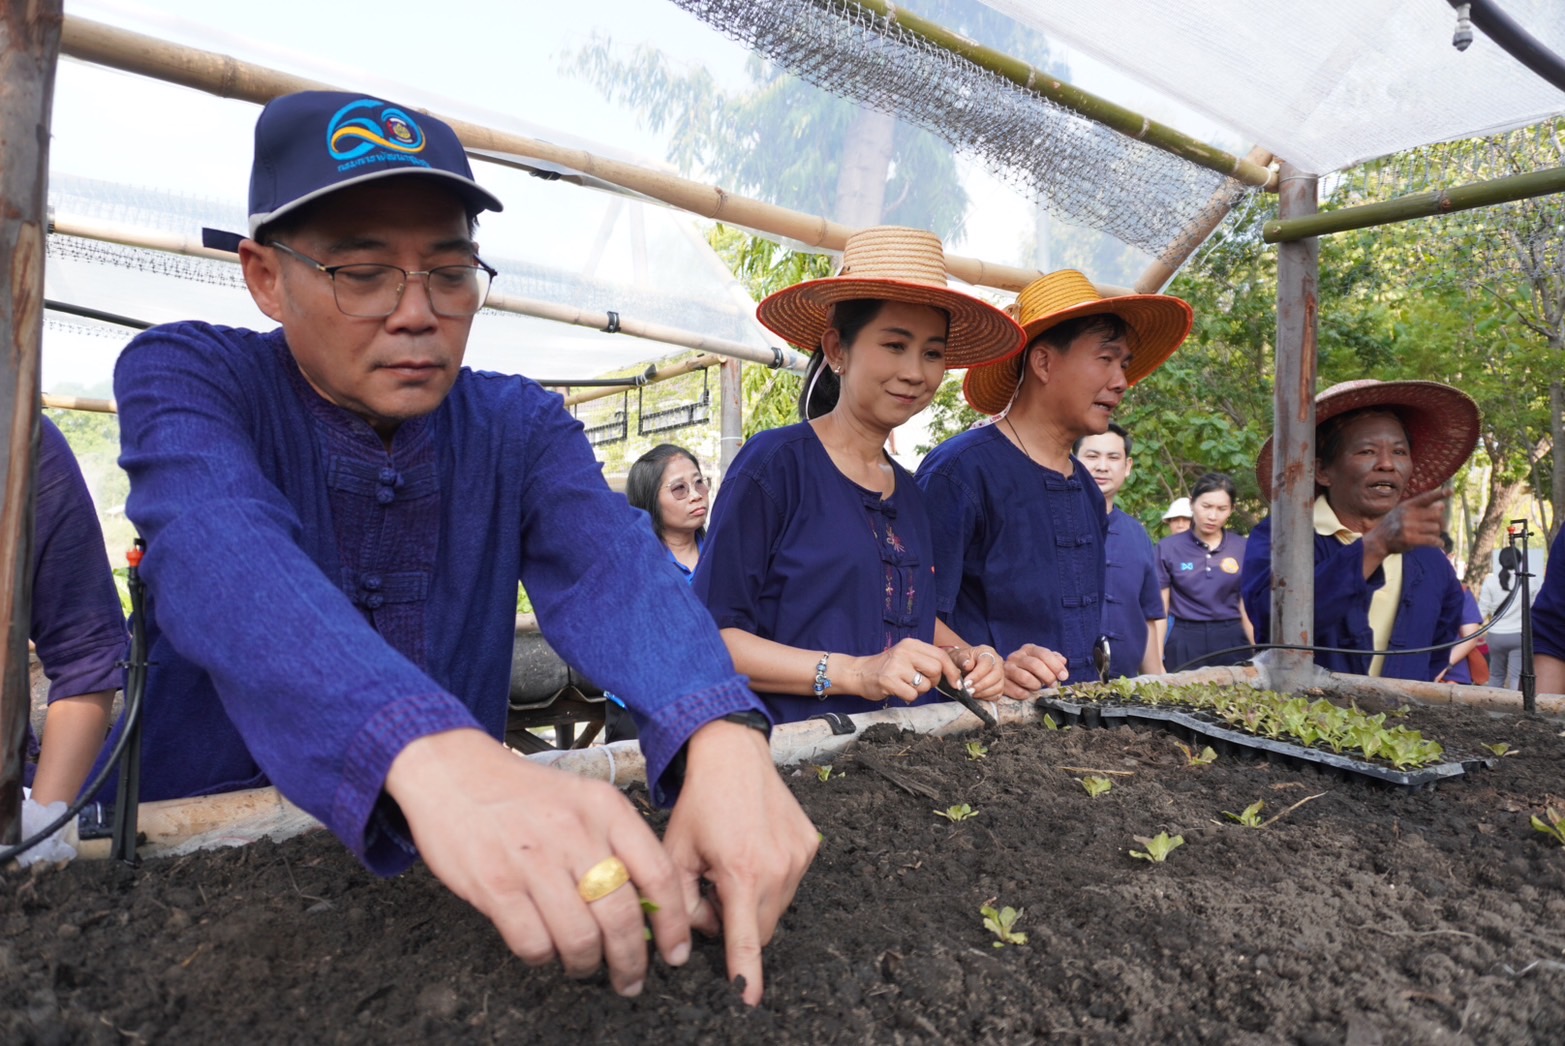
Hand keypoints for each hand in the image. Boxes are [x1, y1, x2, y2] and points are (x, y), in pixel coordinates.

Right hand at [386, 729, 689, 996]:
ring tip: (583, 964)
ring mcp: (534, 859)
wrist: (455, 771)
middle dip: (631, 960)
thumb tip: (648, 907)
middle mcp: (575, 832)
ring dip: (585, 964)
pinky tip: (543, 948)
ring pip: (580, 938)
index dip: (673, 923)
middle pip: (621, 916)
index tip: (675, 952)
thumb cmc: (524, 793)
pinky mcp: (495, 884)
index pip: (657, 874)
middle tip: (630, 978)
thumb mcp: (584, 799)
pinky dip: (542, 957)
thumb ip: (617, 843)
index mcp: (606, 808)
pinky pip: (533, 943)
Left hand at [663, 718, 817, 1004]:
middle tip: (712, 890)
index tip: (749, 1000)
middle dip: (737, 925)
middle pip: (761, 928)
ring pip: (777, 907)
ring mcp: (799, 857)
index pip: (746, 939)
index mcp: (741, 873)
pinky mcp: (810, 846)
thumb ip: (680, 904)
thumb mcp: (676, 853)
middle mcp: (778, 868)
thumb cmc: (700, 803)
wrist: (734, 756)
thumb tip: (692, 939)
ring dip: (754, 902)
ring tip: (732, 864)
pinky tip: (751, 849)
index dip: (746, 973)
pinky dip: (770, 879)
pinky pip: (790, 883)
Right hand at [845, 638, 960, 702]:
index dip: (952, 671)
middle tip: (921, 682)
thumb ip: (927, 660)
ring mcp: (896, 666)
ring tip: (907, 686)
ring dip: (920, 691)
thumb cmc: (888, 667)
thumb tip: (954, 676)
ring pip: (925, 685)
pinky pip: (912, 695)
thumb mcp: (907, 656)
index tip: (956, 683)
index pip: (941, 656)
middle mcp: (905, 652)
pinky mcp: (889, 681)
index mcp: (911, 644)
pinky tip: (899, 691)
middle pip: (936, 670)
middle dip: (933, 681)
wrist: (860, 672)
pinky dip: (909, 697)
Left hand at [942, 645, 1004, 701]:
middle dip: (981, 685)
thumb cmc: (962, 660)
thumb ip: (962, 659)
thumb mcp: (958, 656)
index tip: (966, 683)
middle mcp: (997, 662)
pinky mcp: (1000, 685)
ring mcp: (1000, 674)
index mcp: (988, 652)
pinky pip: (997, 694)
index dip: (977, 675)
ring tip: (970, 693)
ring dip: (983, 692)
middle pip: (996, 675)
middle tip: (968, 690)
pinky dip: (986, 697)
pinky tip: (976, 695)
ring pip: (998, 686)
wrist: (964, 664)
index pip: (987, 663)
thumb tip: (967, 665)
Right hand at [1002, 643, 1069, 699]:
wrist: (1006, 674)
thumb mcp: (1042, 660)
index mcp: (1028, 649)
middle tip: (1052, 684)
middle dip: (1048, 677)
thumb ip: (1053, 659)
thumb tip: (1063, 661)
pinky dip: (1026, 694)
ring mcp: (1007, 669)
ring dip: (1036, 685)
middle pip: (1035, 665)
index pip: (1043, 654)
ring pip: (1025, 678)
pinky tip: (1027, 692)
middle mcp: (1016, 656)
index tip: (1064, 676)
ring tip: (1037, 687)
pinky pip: (1018, 691)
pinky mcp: (1002, 683)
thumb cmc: (1029, 668)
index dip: (1056, 666)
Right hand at [1365, 486, 1447, 556]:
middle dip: (1439, 520)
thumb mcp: (1402, 511)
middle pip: (1436, 514)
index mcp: (1406, 505)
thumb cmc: (1394, 525)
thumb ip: (1421, 508)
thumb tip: (1442, 506)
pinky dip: (1438, 542)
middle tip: (1437, 526)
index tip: (1450, 491)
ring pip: (1435, 528)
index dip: (1439, 494)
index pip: (1425, 498)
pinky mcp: (1410, 539)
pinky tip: (1438, 544)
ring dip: (1436, 533)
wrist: (1379, 540)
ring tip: (1430, 536)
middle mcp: (1407, 514)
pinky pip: (1432, 540)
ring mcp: (1409, 527)